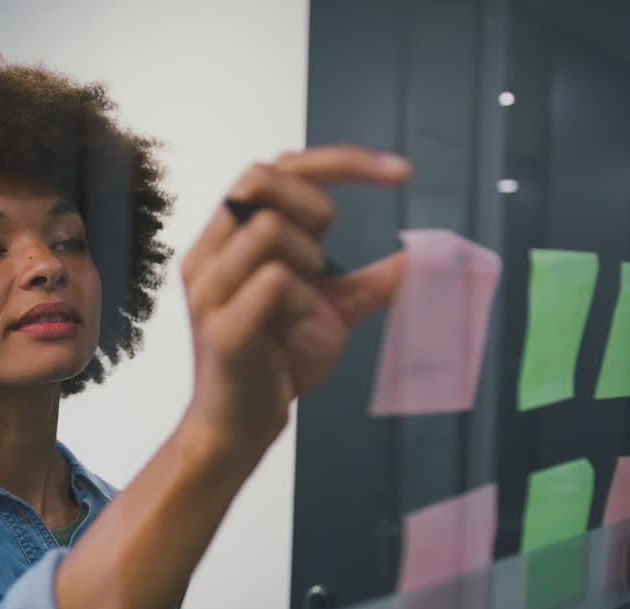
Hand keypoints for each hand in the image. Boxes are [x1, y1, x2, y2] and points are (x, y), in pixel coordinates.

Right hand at [180, 145, 410, 453]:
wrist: (241, 426)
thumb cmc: (273, 364)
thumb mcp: (330, 312)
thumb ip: (365, 281)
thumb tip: (419, 257)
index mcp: (229, 241)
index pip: (274, 168)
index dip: (341, 161)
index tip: (400, 173)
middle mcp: (210, 255)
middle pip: (259, 178)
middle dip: (315, 202)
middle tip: (330, 252)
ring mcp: (211, 289)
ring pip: (269, 229)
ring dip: (310, 261)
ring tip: (308, 305)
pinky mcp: (222, 327)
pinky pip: (274, 282)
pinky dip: (305, 302)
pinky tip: (300, 332)